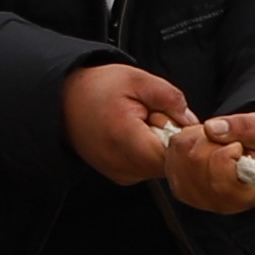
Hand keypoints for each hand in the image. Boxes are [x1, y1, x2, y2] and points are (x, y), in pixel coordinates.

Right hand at [60, 57, 198, 184]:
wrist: (63, 100)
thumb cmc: (95, 88)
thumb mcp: (138, 79)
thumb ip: (170, 98)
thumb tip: (191, 121)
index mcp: (126, 140)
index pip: (174, 156)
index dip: (183, 137)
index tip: (175, 119)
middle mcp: (123, 165)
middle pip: (171, 164)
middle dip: (173, 139)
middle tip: (154, 116)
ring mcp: (121, 174)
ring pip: (161, 167)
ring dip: (160, 145)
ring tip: (141, 124)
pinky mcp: (121, 176)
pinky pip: (148, 167)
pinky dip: (149, 151)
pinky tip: (134, 134)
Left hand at [161, 109, 254, 213]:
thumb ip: (243, 128)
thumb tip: (210, 127)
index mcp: (242, 196)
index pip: (220, 167)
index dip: (228, 149)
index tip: (239, 147)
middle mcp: (215, 203)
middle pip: (196, 158)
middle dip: (210, 138)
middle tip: (226, 141)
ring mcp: (194, 197)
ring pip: (180, 153)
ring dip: (196, 137)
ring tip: (216, 142)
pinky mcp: (179, 186)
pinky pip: (171, 153)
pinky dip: (185, 141)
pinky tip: (202, 145)